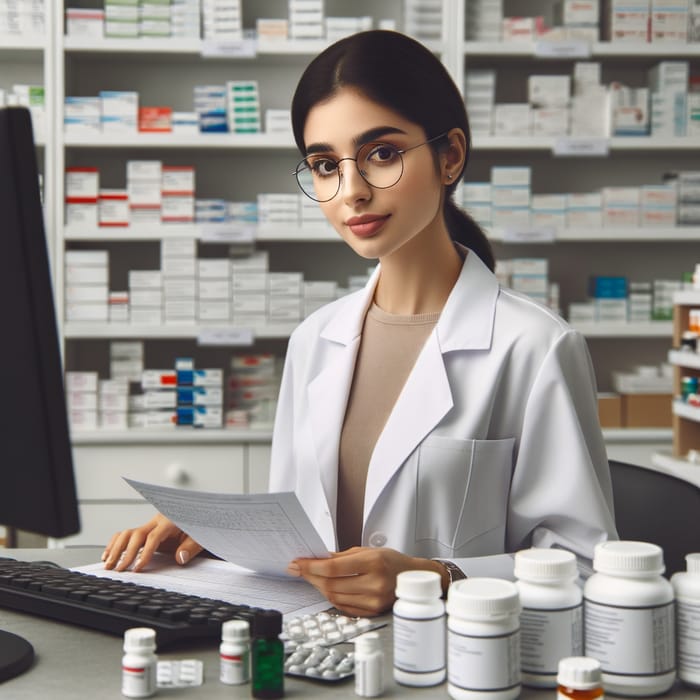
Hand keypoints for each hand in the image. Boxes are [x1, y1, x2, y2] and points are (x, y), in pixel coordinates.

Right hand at [102, 513, 202, 571]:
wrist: (199, 519)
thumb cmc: (199, 528)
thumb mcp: (200, 538)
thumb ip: (190, 547)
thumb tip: (180, 557)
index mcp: (170, 521)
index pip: (153, 537)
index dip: (145, 552)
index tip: (138, 567)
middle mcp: (157, 521)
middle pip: (136, 534)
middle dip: (126, 552)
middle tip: (120, 569)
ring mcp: (149, 525)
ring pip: (127, 533)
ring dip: (116, 548)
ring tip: (108, 564)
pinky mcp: (145, 531)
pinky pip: (126, 535)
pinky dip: (115, 544)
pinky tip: (107, 556)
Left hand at [286, 547, 448, 616]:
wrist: (415, 578)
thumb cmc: (392, 561)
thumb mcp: (369, 550)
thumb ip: (342, 556)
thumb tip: (318, 558)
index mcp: (373, 562)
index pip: (333, 567)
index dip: (312, 566)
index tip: (298, 562)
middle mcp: (374, 583)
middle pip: (331, 584)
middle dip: (311, 576)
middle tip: (299, 569)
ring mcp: (374, 601)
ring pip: (334, 597)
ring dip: (318, 587)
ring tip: (311, 578)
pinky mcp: (372, 612)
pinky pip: (343, 607)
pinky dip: (331, 597)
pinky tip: (326, 588)